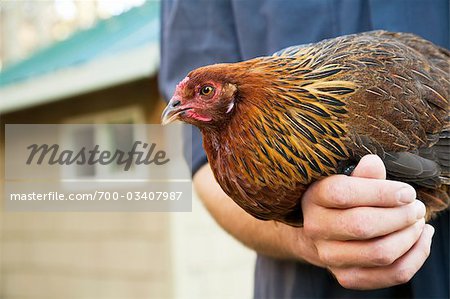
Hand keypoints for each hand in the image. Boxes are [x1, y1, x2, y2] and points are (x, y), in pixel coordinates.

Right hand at [299, 155, 433, 289]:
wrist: (322, 232)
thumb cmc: (342, 200)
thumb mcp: (346, 180)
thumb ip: (362, 173)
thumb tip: (373, 163)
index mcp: (314, 198)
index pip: (343, 193)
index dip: (380, 192)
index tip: (407, 192)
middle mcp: (316, 228)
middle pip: (362, 225)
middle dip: (400, 216)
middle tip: (416, 207)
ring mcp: (328, 256)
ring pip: (380, 253)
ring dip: (409, 237)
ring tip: (418, 222)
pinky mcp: (346, 277)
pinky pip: (390, 274)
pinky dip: (415, 257)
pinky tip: (421, 239)